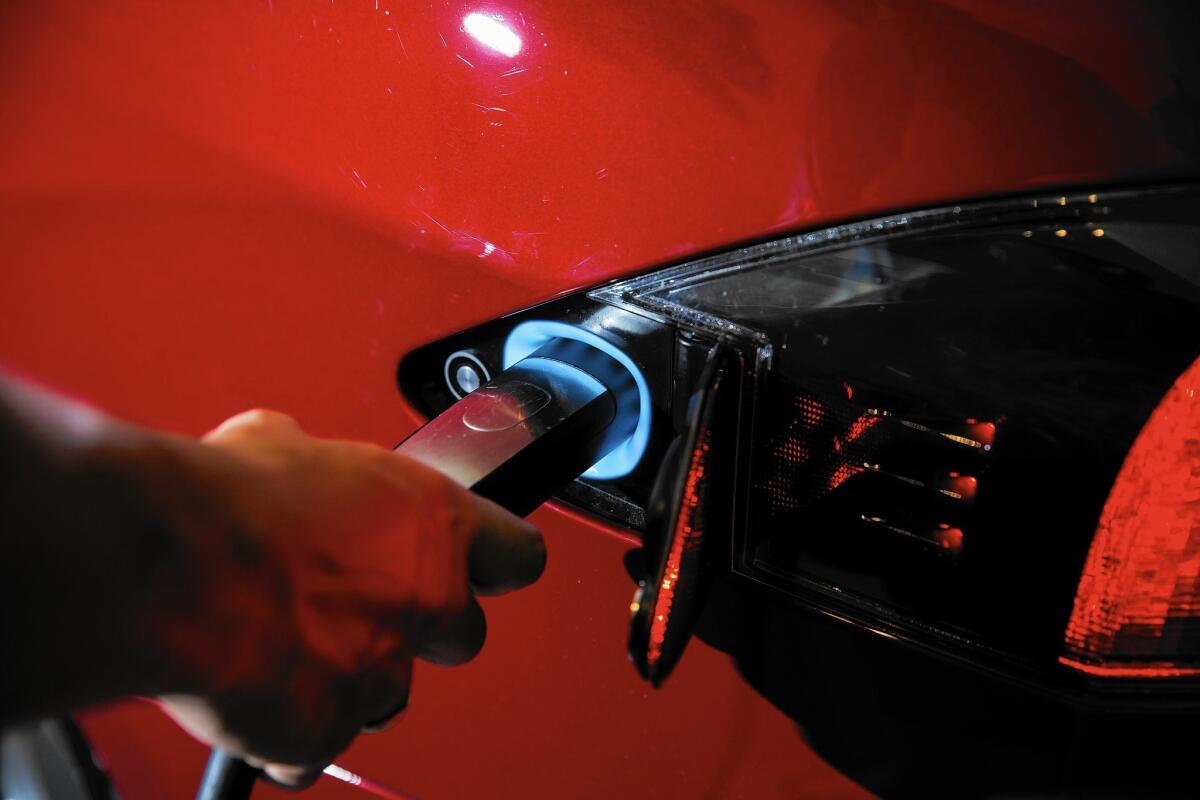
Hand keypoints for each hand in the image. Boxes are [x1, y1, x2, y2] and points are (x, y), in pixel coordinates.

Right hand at [155, 410, 544, 787]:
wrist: (169, 566)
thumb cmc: (228, 501)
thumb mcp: (282, 445)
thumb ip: (318, 466)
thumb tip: (296, 459)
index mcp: (431, 521)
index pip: (516, 553)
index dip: (499, 562)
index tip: (488, 567)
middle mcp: (424, 600)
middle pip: (463, 635)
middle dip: (420, 628)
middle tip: (362, 609)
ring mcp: (380, 673)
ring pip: (387, 695)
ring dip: (350, 680)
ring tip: (287, 648)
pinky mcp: (325, 732)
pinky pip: (315, 747)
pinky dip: (286, 732)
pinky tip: (250, 692)